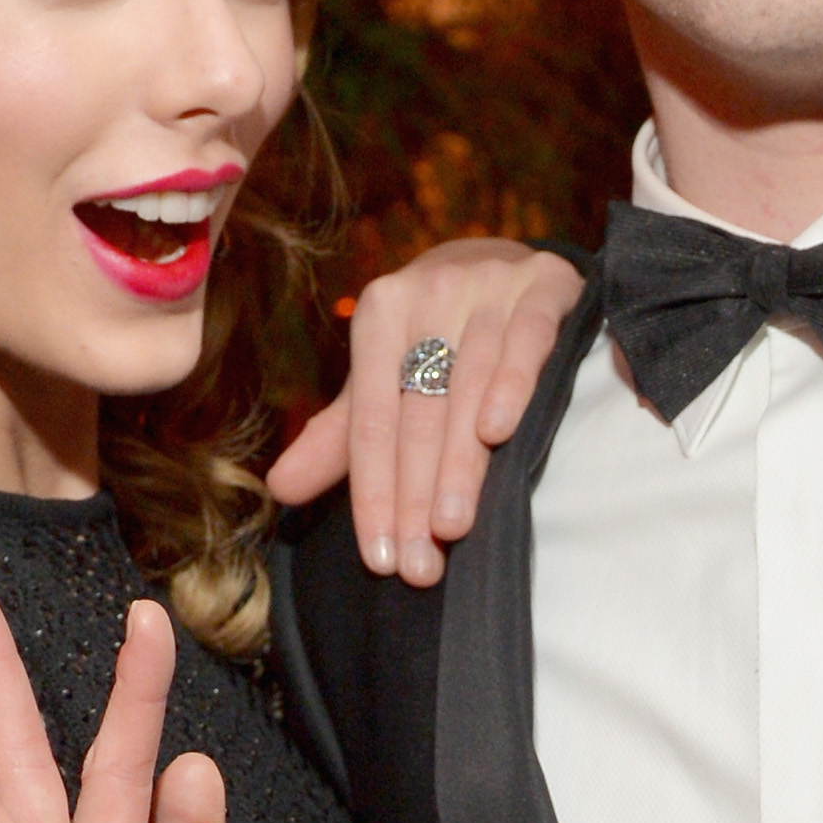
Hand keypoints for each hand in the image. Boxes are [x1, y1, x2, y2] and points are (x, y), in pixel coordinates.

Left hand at [266, 240, 582, 587]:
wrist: (504, 256)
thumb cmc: (435, 332)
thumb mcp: (383, 376)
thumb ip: (341, 435)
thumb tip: (280, 489)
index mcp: (379, 314)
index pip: (371, 421)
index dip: (372, 493)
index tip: (380, 558)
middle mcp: (428, 294)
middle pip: (417, 414)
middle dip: (416, 497)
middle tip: (419, 566)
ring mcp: (486, 286)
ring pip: (468, 387)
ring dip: (460, 463)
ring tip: (452, 529)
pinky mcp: (542, 285)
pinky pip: (525, 340)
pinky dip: (512, 386)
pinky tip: (499, 433)